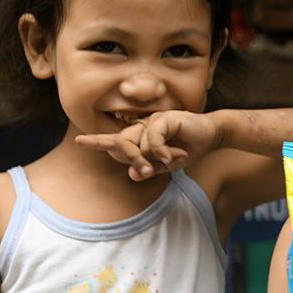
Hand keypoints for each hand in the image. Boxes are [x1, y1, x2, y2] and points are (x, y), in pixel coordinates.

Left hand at [75, 110, 219, 180]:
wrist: (211, 136)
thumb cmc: (189, 148)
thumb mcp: (168, 165)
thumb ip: (150, 168)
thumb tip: (131, 174)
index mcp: (141, 136)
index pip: (117, 141)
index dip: (98, 141)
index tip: (80, 141)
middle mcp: (143, 126)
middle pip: (123, 143)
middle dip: (131, 159)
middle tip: (147, 170)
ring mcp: (153, 120)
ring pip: (140, 144)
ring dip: (155, 158)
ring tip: (171, 160)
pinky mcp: (165, 118)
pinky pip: (153, 138)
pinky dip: (162, 150)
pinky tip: (174, 155)